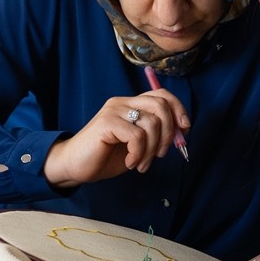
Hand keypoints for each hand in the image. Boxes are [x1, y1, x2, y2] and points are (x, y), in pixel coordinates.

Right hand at [42, 90, 189, 186]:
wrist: (75, 166)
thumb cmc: (106, 156)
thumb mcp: (138, 144)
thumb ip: (156, 134)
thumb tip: (182, 132)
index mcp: (131, 104)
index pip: (162, 94)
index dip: (179, 110)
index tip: (184, 131)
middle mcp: (123, 102)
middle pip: (161, 105)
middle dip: (169, 133)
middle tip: (161, 154)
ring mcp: (114, 110)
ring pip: (151, 124)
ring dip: (152, 150)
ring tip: (141, 164)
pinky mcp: (106, 123)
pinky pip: (137, 136)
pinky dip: (139, 153)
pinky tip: (131, 163)